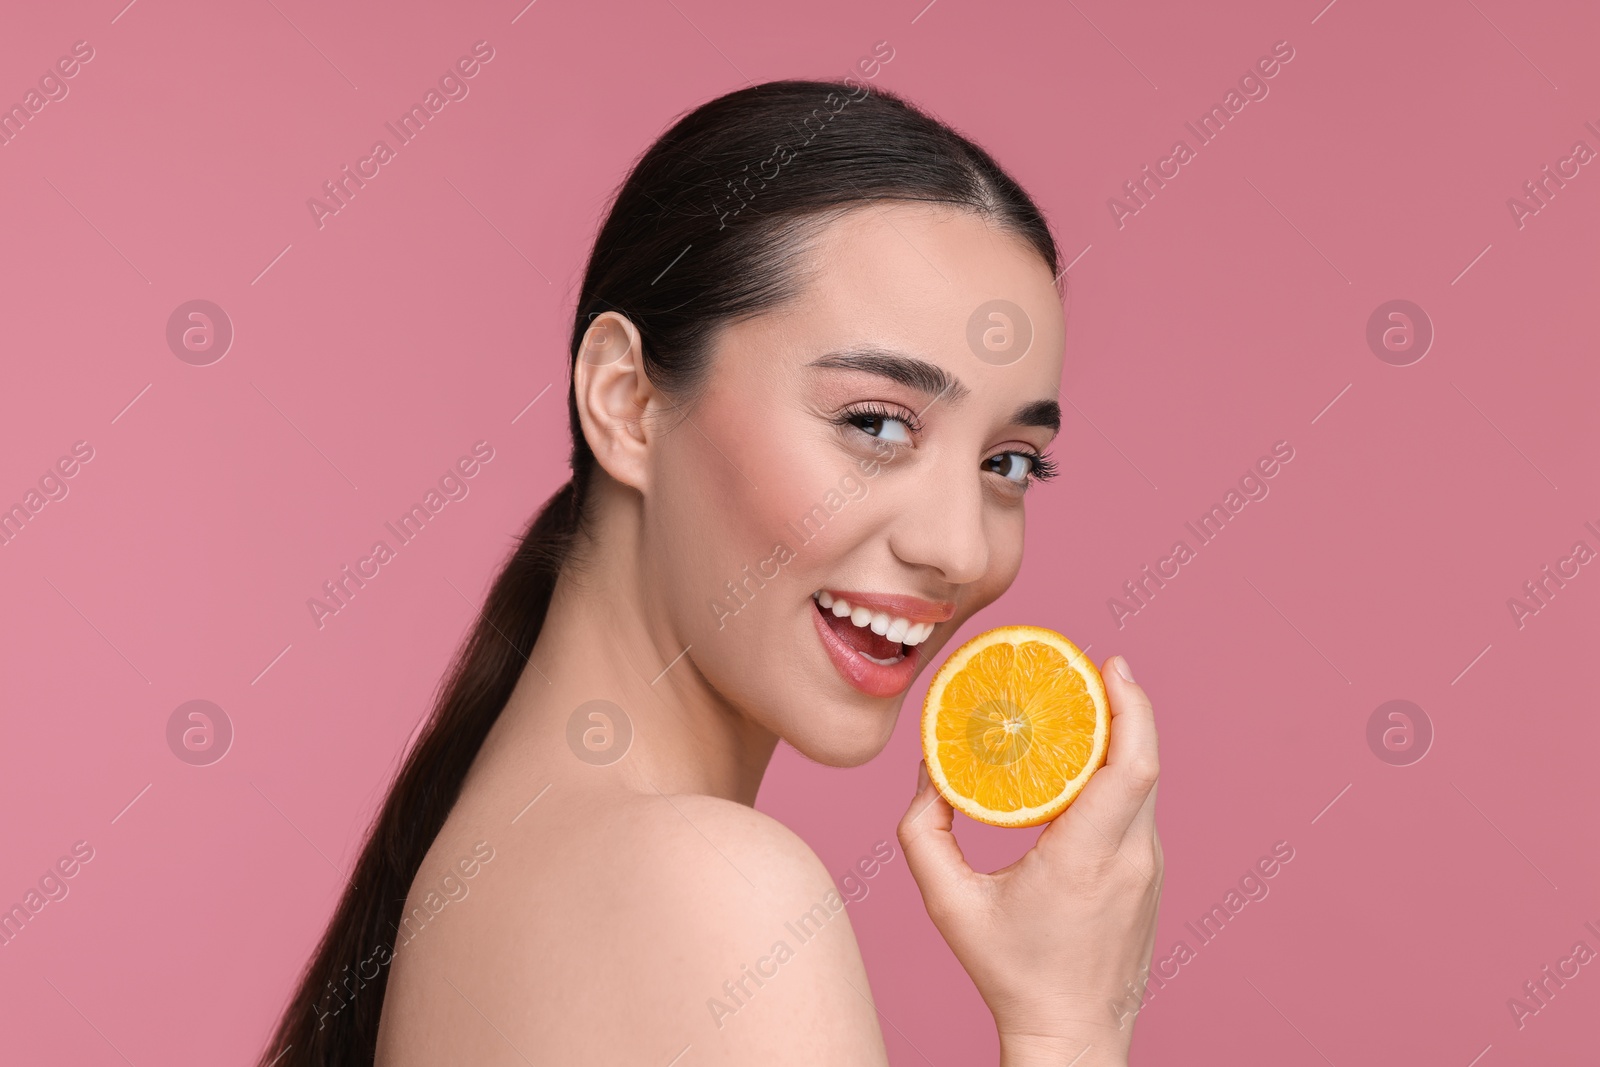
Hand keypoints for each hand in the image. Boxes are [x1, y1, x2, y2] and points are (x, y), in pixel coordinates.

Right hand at [897, 655, 1162, 1066]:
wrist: (1072, 1035)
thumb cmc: (1009, 972)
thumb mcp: (948, 904)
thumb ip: (924, 834)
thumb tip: (930, 774)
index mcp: (1085, 857)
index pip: (1130, 765)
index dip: (1130, 706)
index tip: (1111, 666)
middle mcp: (1130, 858)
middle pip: (1146, 760)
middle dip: (1128, 705)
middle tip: (1095, 670)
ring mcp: (1149, 870)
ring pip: (1148, 784)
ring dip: (1125, 739)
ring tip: (1089, 707)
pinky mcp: (1152, 880)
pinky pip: (1142, 809)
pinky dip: (1122, 774)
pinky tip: (1091, 764)